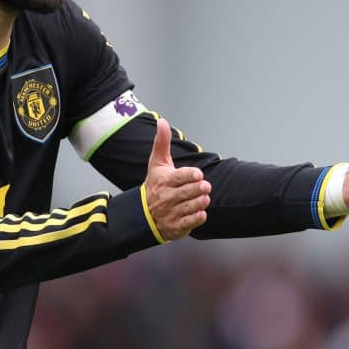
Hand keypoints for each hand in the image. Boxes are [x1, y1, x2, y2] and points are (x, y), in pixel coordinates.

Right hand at [146, 119, 210, 240]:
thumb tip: (162, 121)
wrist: (143, 213)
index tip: (199, 175)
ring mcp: (171, 213)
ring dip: (199, 203)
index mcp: (164, 181)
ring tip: (205, 198)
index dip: (190, 176)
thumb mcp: (156, 163)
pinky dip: (197, 218)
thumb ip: (162, 142)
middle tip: (206, 187)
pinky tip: (202, 212)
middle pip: (185, 193)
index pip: (178, 177)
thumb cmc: (155, 184)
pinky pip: (189, 223)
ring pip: (188, 207)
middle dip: (197, 189)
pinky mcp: (175, 226)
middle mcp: (166, 197)